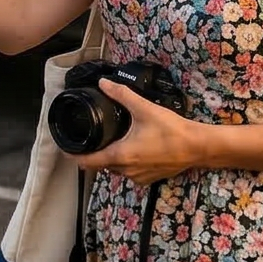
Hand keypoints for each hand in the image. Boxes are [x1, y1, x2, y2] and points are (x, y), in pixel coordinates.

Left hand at [74, 80, 212, 184]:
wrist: (197, 147)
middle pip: (101, 164)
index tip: (65, 149)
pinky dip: (127, 162)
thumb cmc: (170, 130)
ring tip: (113, 139)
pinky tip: (133, 147)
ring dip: (112, 157)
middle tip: (91, 137)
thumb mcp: (144, 108)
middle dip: (95, 153)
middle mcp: (126, 171)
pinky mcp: (149, 178)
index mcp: (120, 156)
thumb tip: (103, 83)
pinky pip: (130, 172)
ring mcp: (138, 177)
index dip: (73, 157)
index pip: (87, 163)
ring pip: (116, 168)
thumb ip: (122, 94)